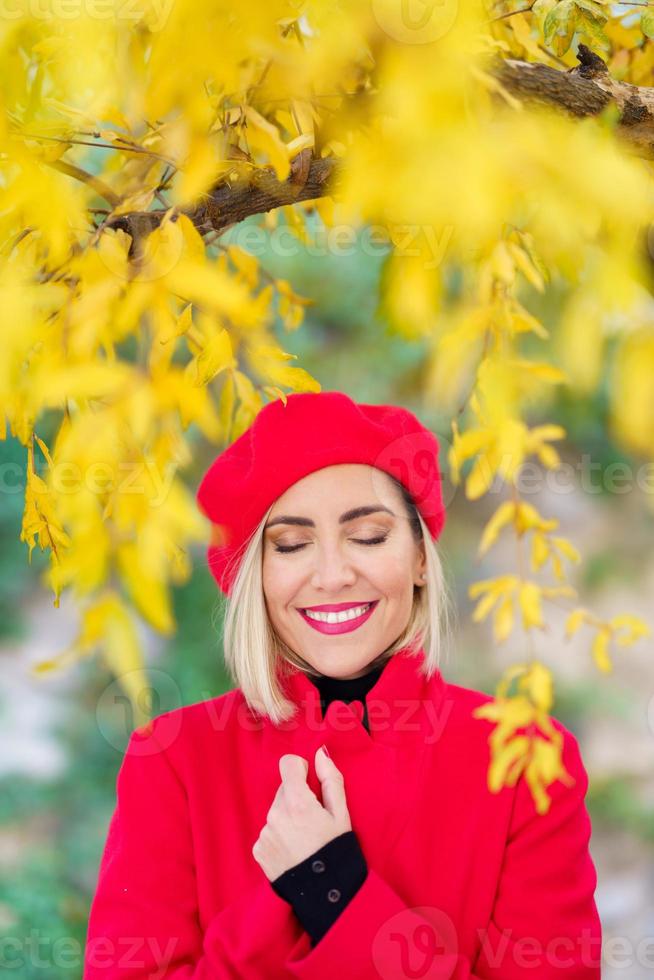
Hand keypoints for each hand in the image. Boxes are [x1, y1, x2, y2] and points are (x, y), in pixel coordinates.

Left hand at [252, 746, 351, 880]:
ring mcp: (265, 833)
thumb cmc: (337, 851)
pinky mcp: (258, 849)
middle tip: (314, 819)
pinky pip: (269, 830)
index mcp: (297, 803)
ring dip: (288, 817)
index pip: (287, 764)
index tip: (309, 781)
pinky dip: (279, 835)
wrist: (326, 894)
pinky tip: (294, 850)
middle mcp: (276, 815)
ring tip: (304, 839)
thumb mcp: (342, 813)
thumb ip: (331, 779)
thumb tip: (320, 753)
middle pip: (284, 789)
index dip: (300, 769)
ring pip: (276, 810)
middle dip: (297, 797)